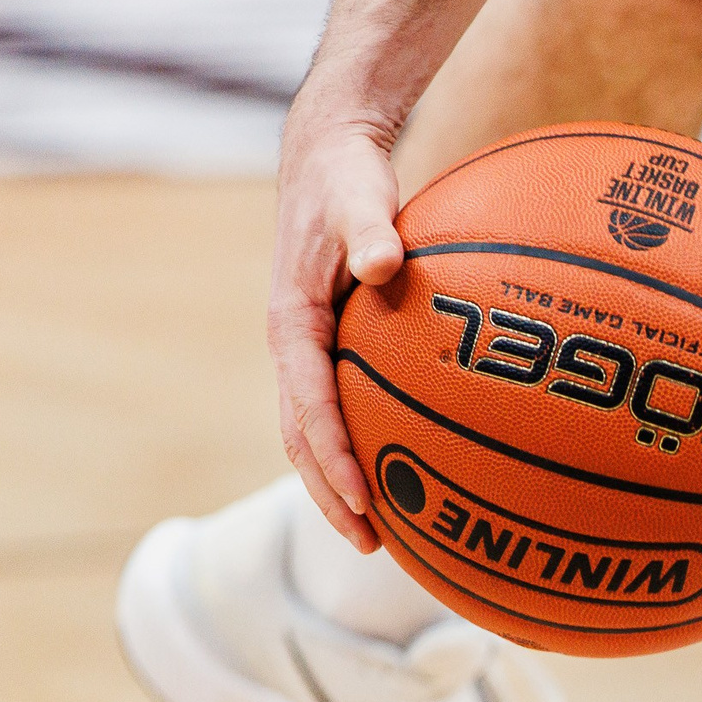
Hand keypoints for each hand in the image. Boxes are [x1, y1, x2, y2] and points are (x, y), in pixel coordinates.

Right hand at [268, 108, 405, 552]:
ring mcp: (310, 351)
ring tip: (383, 532)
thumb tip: (384, 264)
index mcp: (291, 324)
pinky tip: (409, 471)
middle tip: (373, 544)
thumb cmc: (347, 178)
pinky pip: (341, 409)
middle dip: (334, 494)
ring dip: (342, 482)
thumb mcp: (357, 197)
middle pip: (304, 438)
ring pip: (317, 432)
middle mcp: (294, 347)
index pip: (308, 407)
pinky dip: (362, 447)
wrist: (327, 157)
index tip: (362, 498)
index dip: (333, 457)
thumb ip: (371, 231)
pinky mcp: (332, 347)